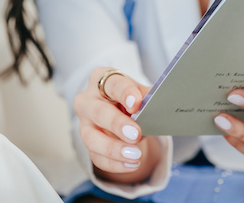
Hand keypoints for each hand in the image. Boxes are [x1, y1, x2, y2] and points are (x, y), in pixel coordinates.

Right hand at [74, 67, 159, 182]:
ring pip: (91, 139)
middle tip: (136, 134)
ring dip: (114, 149)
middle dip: (117, 124)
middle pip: (99, 112)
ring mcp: (84, 124)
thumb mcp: (138, 90)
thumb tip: (159, 105)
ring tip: (135, 155)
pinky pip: (96, 157)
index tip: (136, 104)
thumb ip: (146, 97)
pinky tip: (132, 164)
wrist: (119, 108)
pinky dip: (115, 163)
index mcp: (101, 79)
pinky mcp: (87, 144)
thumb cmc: (129, 96)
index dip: (125, 94)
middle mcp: (87, 101)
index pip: (113, 84)